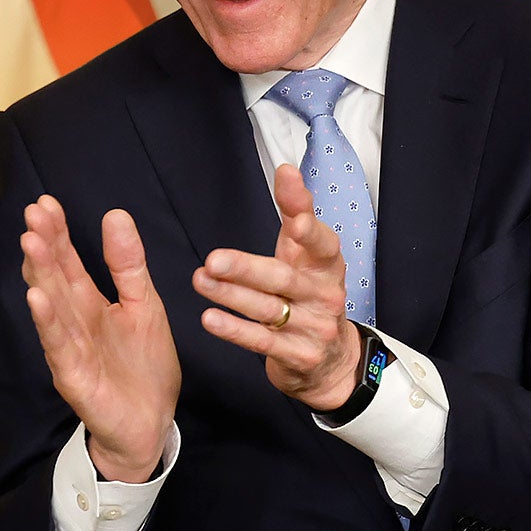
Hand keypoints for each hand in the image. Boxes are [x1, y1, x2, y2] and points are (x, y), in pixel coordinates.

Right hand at [21, 195, 180, 481]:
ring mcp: (69, 348)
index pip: (67, 260)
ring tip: (31, 244)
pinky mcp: (73, 376)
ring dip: (39, 275)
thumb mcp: (144, 304)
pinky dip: (48, 323)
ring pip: (51, 306)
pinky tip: (37, 299)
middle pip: (54, 277)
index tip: (46, 203)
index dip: (57, 233)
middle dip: (43, 246)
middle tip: (33, 214)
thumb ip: (128, 264)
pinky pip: (58, 346)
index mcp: (89, 302)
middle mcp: (73, 321)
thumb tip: (115, 214)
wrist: (152, 422)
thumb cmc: (144, 365)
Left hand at [192, 164, 359, 409]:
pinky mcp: (298, 355)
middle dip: (247, 268)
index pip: (323, 244)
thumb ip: (295, 211)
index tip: (295, 219)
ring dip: (231, 295)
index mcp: (327, 265)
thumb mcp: (305, 253)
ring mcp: (314, 327)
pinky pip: (262, 341)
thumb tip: (286, 169)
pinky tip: (210, 318)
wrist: (330, 361)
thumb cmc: (309, 292)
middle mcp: (324, 295)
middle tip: (213, 259)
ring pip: (268, 308)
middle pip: (284, 278)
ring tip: (200, 280)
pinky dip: (235, 330)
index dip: (310, 232)